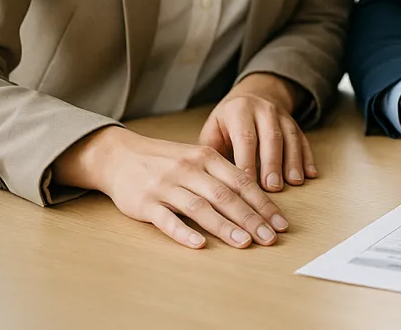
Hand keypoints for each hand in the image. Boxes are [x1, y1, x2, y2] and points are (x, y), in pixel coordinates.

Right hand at [53, 126, 288, 249]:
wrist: (120, 155)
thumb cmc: (166, 160)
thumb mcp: (197, 157)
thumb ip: (223, 174)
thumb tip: (257, 198)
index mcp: (207, 157)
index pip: (242, 182)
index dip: (263, 203)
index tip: (280, 222)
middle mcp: (189, 169)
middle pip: (226, 196)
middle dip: (252, 218)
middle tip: (270, 238)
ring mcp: (166, 186)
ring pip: (200, 207)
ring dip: (225, 227)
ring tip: (245, 243)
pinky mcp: (145, 203)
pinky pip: (166, 219)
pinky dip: (183, 232)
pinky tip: (199, 244)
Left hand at [198, 73, 314, 191]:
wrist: (253, 95)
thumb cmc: (227, 122)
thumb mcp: (213, 128)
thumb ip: (213, 151)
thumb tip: (215, 179)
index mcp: (239, 111)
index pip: (245, 137)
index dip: (247, 161)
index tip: (247, 184)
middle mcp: (264, 110)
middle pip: (271, 137)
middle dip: (272, 163)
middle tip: (272, 186)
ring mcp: (282, 116)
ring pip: (290, 138)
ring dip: (293, 161)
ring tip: (294, 182)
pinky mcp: (295, 123)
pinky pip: (303, 140)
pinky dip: (307, 157)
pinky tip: (310, 174)